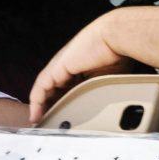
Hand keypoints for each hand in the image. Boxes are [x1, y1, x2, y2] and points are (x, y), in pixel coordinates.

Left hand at [29, 7, 158, 121]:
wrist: (118, 35)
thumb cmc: (122, 53)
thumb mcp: (112, 77)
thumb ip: (106, 88)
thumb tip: (116, 106)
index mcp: (83, 66)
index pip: (68, 87)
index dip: (64, 102)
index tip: (63, 117)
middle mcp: (69, 65)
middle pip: (55, 89)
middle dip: (51, 106)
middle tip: (49, 124)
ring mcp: (62, 65)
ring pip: (45, 90)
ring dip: (42, 107)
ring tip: (41, 123)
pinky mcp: (57, 67)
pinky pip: (41, 87)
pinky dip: (37, 101)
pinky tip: (36, 114)